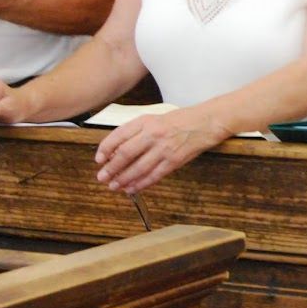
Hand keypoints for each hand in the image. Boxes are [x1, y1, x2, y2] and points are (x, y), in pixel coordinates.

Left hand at [94, 109, 227, 193]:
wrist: (207, 121)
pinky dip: (141, 183)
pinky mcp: (174, 160)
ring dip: (124, 179)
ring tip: (114, 186)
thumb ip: (138, 131)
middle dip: (111, 168)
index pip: (119, 135)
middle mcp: (153, 134)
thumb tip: (119, 150)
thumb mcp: (156, 118)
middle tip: (102, 177)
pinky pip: (154, 175)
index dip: (105, 149)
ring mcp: (164, 148)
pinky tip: (132, 188)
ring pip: (138, 168)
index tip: (99, 159)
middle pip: (125, 154)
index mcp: (146, 121)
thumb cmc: (182, 120)